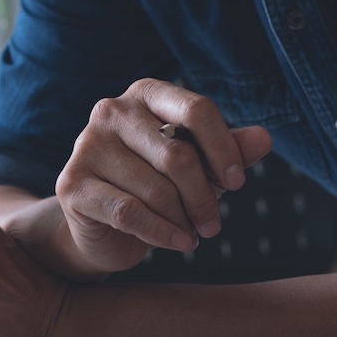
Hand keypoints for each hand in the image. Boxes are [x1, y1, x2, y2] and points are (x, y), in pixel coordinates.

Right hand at [56, 78, 271, 272]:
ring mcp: (86, 146)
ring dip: (183, 219)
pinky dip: (162, 232)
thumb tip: (264, 139)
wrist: (103, 226)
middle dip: (203, 196)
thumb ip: (229, 150)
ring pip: (155, 189)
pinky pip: (129, 212)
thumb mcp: (198, 166)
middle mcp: (110, 111)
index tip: (237, 183)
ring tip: (190, 231)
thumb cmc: (155, 185)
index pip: (195, 110)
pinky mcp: (71, 184)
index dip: (224, 149)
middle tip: (213, 224)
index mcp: (144, 94)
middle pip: (177, 154)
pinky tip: (178, 242)